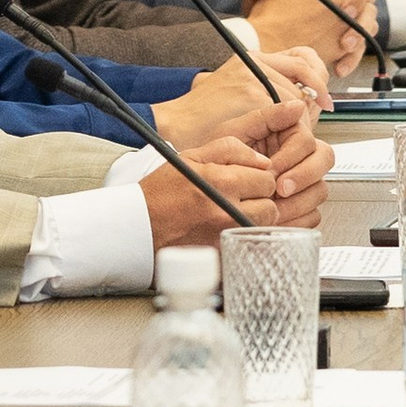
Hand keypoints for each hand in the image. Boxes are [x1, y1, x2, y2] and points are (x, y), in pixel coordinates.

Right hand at [141, 138, 277, 243]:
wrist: (136, 227)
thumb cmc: (161, 191)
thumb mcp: (190, 158)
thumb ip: (230, 150)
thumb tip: (263, 161)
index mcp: (220, 181)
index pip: (266, 179)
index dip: (257, 179)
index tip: (243, 182)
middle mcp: (226, 211)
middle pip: (270, 206)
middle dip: (258, 201)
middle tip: (238, 199)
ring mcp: (224, 237)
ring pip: (262, 228)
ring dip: (252, 221)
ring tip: (230, 216)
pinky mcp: (220, 256)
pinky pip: (247, 246)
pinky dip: (241, 239)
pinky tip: (223, 232)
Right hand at [154, 46, 330, 147]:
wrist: (176, 126)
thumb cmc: (202, 118)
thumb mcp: (235, 92)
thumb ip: (266, 88)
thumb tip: (304, 100)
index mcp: (252, 58)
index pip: (302, 56)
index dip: (317, 77)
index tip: (322, 97)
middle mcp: (255, 61)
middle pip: (307, 75)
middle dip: (313, 101)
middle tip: (312, 120)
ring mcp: (255, 76)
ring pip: (300, 96)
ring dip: (301, 120)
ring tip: (288, 138)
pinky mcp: (255, 94)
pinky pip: (289, 112)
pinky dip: (291, 128)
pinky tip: (281, 140)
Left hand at [223, 89, 329, 218]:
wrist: (204, 189)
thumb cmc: (218, 159)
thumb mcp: (235, 134)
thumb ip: (265, 118)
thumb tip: (297, 106)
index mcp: (287, 135)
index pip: (307, 141)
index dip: (292, 157)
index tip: (273, 171)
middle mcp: (299, 157)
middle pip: (322, 162)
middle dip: (302, 178)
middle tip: (279, 191)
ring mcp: (302, 182)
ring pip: (319, 190)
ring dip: (298, 202)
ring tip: (273, 209)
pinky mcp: (299, 206)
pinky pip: (312, 215)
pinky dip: (296, 220)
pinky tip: (277, 220)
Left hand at [247, 0, 372, 75]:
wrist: (268, 43)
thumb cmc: (263, 16)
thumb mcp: (253, 2)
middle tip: (345, 11)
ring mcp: (347, 7)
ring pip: (369, 7)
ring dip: (361, 25)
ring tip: (345, 44)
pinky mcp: (352, 30)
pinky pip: (364, 39)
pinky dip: (355, 55)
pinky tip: (339, 67)